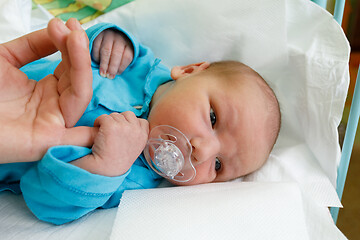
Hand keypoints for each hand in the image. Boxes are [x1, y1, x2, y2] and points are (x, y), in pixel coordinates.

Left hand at [0, 18, 95, 162]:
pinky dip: (94, 124)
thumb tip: (60, 30)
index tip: (67, 23)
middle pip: (79, 78)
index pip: (70, 67)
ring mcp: (54, 122)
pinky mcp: (50, 139)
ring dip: (82, 65)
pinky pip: (79, 134)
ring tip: (75, 38)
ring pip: (80, 94)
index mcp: (46, 89)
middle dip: (78, 51)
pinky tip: (109, 95)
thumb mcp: (6, 58)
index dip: (71, 45)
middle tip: (73, 28)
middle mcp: (54, 104)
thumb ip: (33, 46)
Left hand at [72, 112, 148, 176]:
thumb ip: (136, 135)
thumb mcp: (135, 148)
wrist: (106, 169)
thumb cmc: (117, 161)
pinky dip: (99, 123)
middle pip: (128, 115)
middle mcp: (136, 130)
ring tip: (105, 135)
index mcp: (144, 137)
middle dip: (119, 121)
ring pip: (115, 115)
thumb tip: (131, 125)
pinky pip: (103, 117)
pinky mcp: (111, 126)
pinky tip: (98, 134)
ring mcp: (125, 127)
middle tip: (112, 135)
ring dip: (108, 122)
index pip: (142, 121)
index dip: (131, 124)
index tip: (123, 133)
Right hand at [92, 29, 133, 78]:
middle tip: (108, 76)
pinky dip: (96, 56)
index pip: (127, 57)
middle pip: (116, 54)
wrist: (111, 34)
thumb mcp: (124, 55)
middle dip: (112, 67)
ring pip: (106, 50)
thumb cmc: (119, 50)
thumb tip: (114, 74)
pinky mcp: (98, 34)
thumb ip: (121, 64)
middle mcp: (120, 38)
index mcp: (129, 45)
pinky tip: (97, 62)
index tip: (116, 75)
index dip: (121, 67)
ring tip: (102, 73)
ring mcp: (109, 35)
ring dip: (104, 63)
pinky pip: (96, 46)